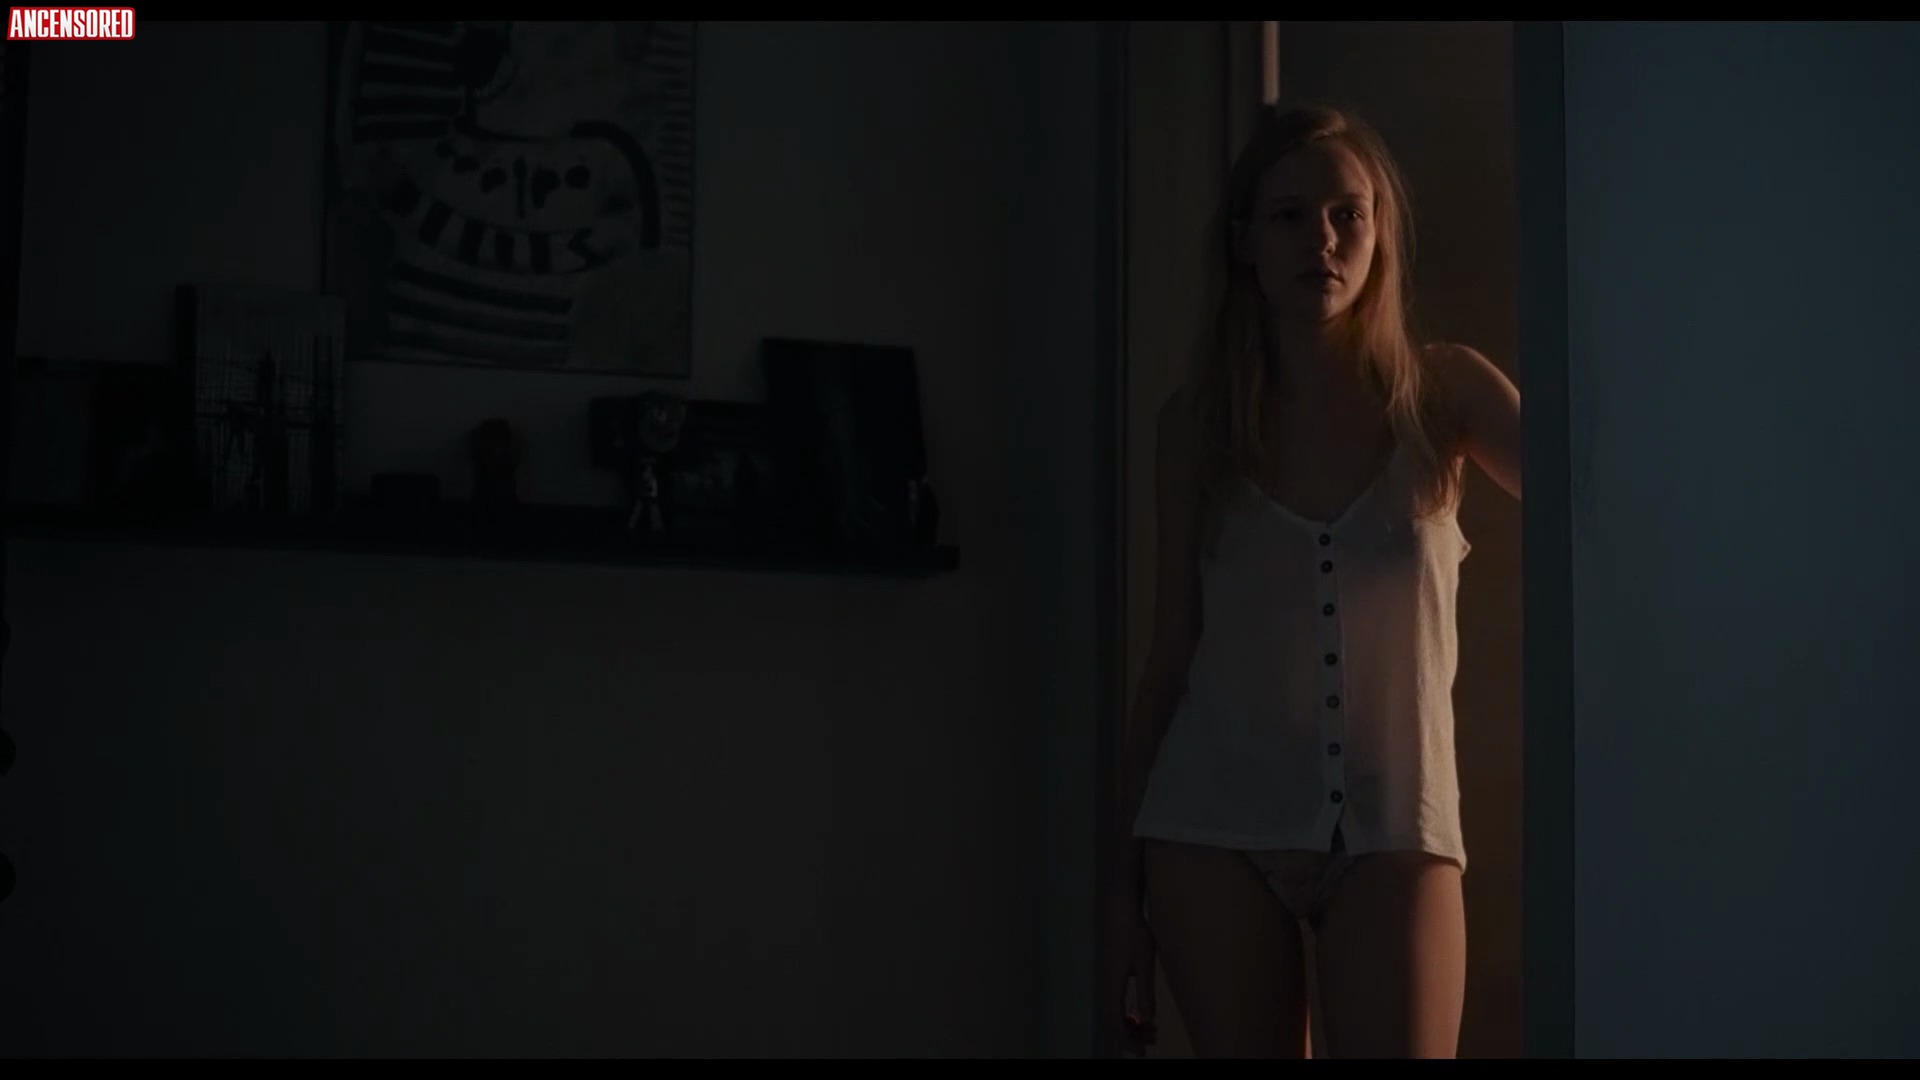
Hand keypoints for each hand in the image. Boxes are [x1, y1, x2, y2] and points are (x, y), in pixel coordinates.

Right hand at [1109, 895, 1157, 1054]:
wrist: (1123, 912)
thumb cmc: (1135, 936)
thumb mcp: (1145, 966)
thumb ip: (1146, 993)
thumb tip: (1149, 1020)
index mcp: (1115, 986)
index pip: (1117, 1020)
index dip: (1128, 1039)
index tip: (1141, 1051)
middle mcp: (1111, 986)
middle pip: (1117, 1020)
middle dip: (1132, 1035)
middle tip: (1150, 1043)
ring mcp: (1114, 980)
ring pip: (1120, 1011)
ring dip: (1134, 1024)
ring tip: (1152, 1031)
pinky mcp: (1118, 974)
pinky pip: (1122, 1002)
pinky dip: (1133, 1012)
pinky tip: (1146, 1013)